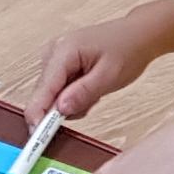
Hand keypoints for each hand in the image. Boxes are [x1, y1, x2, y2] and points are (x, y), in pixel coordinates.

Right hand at [20, 11, 162, 120]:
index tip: (36, 137)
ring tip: (96, 90)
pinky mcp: (60, 64)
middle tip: (91, 100)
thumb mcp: (109, 77)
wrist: (137, 35)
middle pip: (44, 94)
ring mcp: (55, 57)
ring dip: (72, 101)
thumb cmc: (127, 50)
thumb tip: (59, 110)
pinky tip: (90, 87)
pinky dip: (74, 95)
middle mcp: (54, 52)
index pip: (44, 89)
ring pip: (52, 95)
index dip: (38, 114)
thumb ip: (83, 94)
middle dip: (64, 107)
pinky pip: (59, 90)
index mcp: (64, 51)